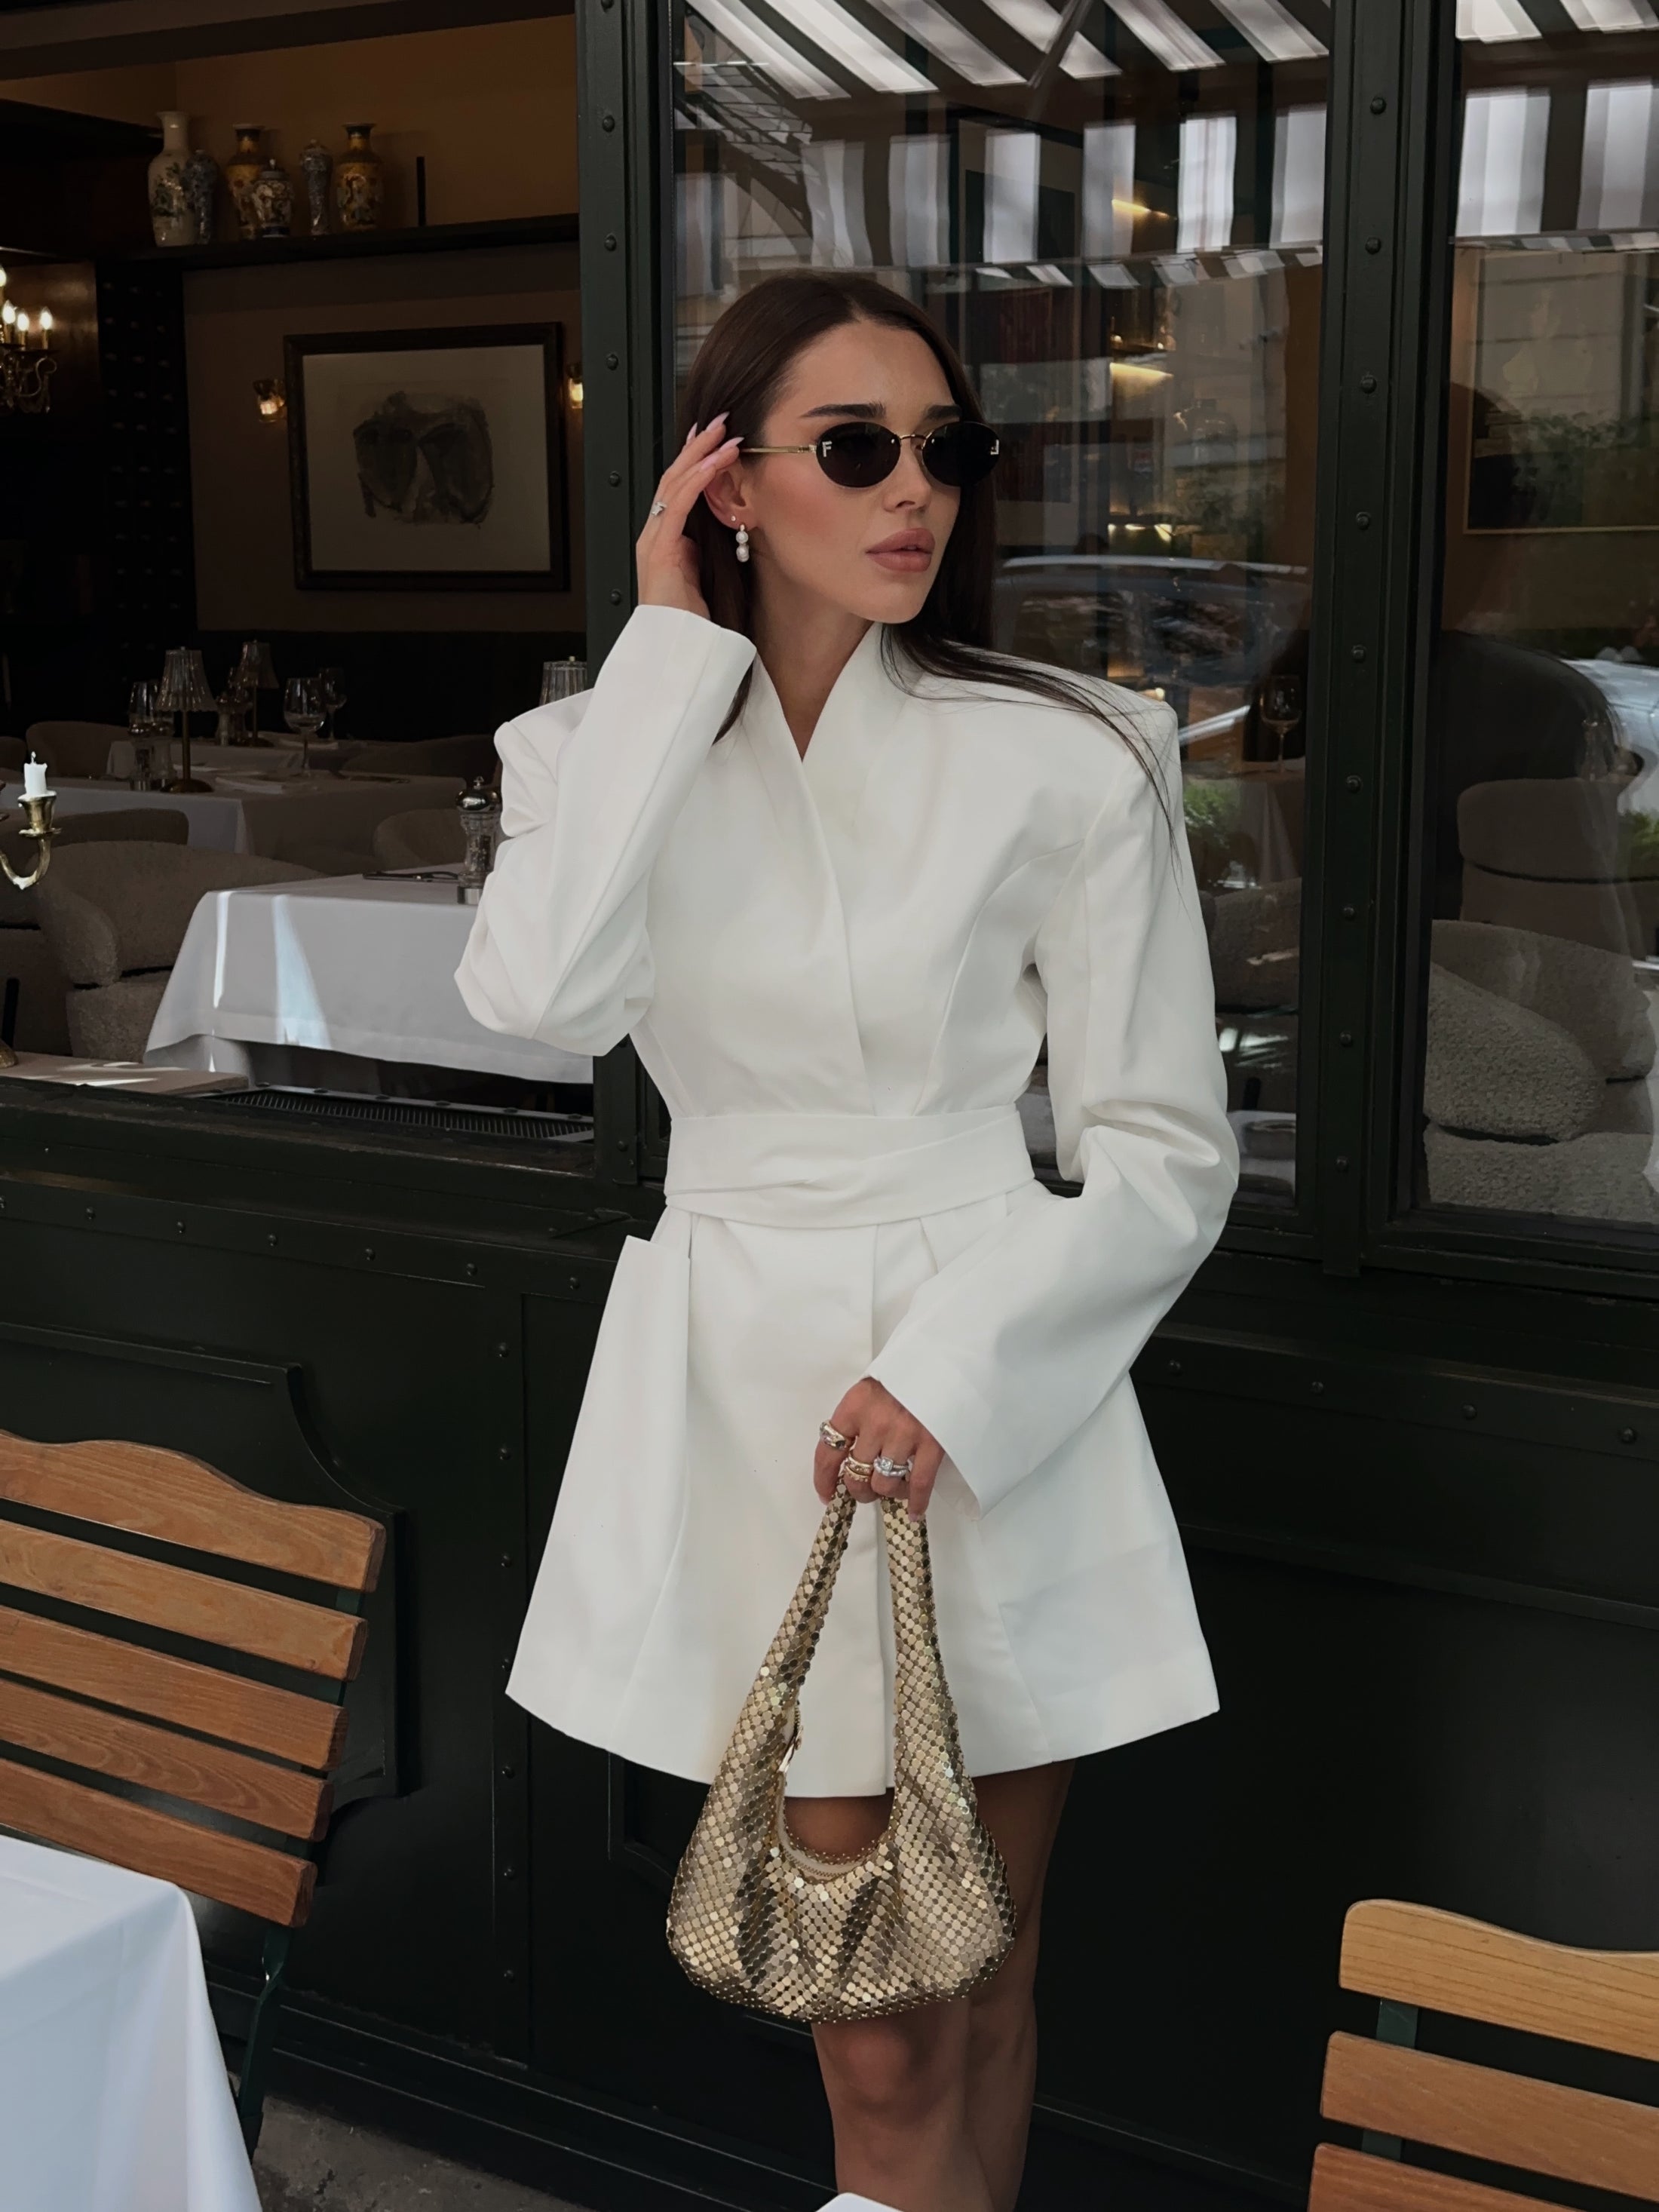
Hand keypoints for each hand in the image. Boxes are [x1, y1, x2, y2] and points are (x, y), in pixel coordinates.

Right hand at [635, 417, 740, 619]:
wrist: (676, 647)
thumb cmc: (690, 619)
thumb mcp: (703, 573)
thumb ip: (705, 547)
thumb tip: (725, 527)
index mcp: (664, 538)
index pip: (677, 487)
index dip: (695, 459)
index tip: (715, 437)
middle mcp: (654, 534)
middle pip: (673, 476)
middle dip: (698, 446)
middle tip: (721, 421)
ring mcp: (653, 540)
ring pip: (674, 483)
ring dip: (702, 455)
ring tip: (725, 435)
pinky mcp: (660, 550)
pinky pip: (678, 505)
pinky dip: (697, 481)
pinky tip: (714, 463)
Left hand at [813, 1378, 942, 1522]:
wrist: (945, 1356)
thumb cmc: (905, 1372)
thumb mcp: (870, 1387)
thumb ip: (856, 1419)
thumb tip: (846, 1457)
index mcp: (854, 1406)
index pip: (827, 1452)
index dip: (823, 1480)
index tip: (827, 1493)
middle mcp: (875, 1423)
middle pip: (855, 1475)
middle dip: (857, 1490)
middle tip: (865, 1490)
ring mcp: (904, 1434)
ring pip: (884, 1484)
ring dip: (887, 1493)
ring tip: (894, 1488)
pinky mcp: (932, 1443)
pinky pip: (919, 1485)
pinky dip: (916, 1503)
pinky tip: (915, 1512)